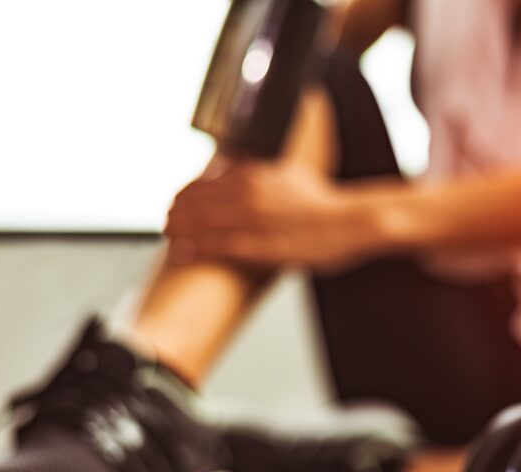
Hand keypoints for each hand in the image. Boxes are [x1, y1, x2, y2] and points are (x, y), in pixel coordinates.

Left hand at [164, 159, 385, 270]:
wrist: (355, 221)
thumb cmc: (328, 202)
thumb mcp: (291, 174)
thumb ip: (262, 173)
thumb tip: (242, 170)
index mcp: (255, 176)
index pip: (205, 182)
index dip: (185, 193)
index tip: (175, 201)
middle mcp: (249, 195)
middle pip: (198, 202)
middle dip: (176, 212)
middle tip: (165, 221)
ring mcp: (255, 222)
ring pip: (203, 224)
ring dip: (180, 230)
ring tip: (167, 235)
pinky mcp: (264, 247)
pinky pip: (221, 248)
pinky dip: (197, 249)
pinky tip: (182, 253)